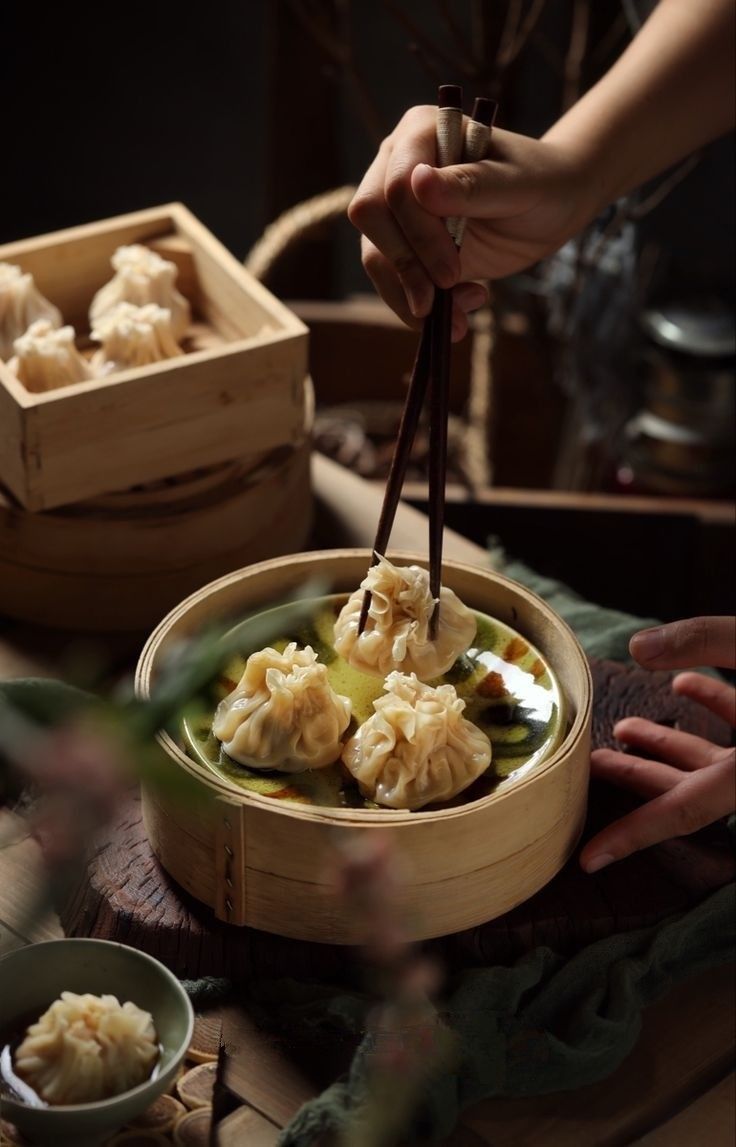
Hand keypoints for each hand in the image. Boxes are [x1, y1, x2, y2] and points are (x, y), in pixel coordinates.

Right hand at [348, 106, 591, 338]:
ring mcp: (397, 208)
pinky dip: (417, 307)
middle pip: (372, 219)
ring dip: (410, 296)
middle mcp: (398, 164)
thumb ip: (470, 185)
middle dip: (406, 268)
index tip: (451, 272)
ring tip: (458, 320)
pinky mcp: (405, 245)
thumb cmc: (541, 182)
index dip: (418, 234)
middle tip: (443, 302)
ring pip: (375, 256)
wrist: (551, 207)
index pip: (395, 185)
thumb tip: (417, 183)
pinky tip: (457, 316)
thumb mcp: (517, 184)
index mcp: (421, 133)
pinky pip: (392, 281)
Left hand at [580, 617, 735, 872]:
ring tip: (621, 730)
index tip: (587, 861)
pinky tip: (683, 686)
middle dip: (636, 778)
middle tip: (587, 767)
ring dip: (666, 746)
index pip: (683, 813)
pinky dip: (712, 709)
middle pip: (688, 789)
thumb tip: (637, 646)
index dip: (631, 836)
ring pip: (711, 764)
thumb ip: (706, 641)